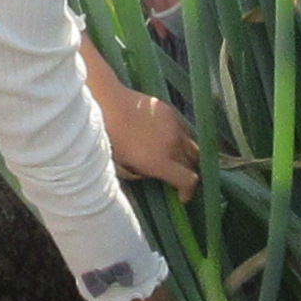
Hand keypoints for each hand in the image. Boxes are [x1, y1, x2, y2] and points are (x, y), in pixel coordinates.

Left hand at [89, 55, 200, 191]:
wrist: (107, 103)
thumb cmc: (108, 138)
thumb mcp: (119, 166)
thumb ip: (138, 175)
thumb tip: (148, 175)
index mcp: (159, 161)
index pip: (189, 180)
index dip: (189, 191)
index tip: (182, 197)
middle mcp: (172, 145)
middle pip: (194, 164)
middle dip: (189, 174)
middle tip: (178, 179)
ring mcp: (174, 126)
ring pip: (193, 146)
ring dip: (189, 157)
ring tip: (177, 160)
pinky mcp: (171, 112)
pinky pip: (185, 130)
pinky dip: (182, 140)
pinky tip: (168, 140)